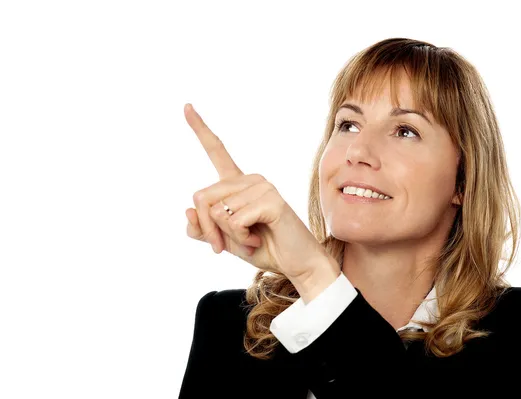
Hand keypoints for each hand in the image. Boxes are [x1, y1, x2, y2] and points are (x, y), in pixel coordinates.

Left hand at [183, 103, 338, 281]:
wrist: (297, 264)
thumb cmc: (264, 249)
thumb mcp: (225, 240)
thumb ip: (204, 229)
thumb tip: (187, 211)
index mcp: (238, 184)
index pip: (217, 151)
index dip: (200, 129)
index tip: (186, 106)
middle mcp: (250, 179)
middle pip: (201, 197)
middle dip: (207, 229)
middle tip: (223, 248)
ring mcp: (262, 187)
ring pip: (217, 212)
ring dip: (228, 237)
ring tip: (251, 240)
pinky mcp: (271, 200)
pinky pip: (234, 220)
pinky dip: (240, 238)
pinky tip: (257, 240)